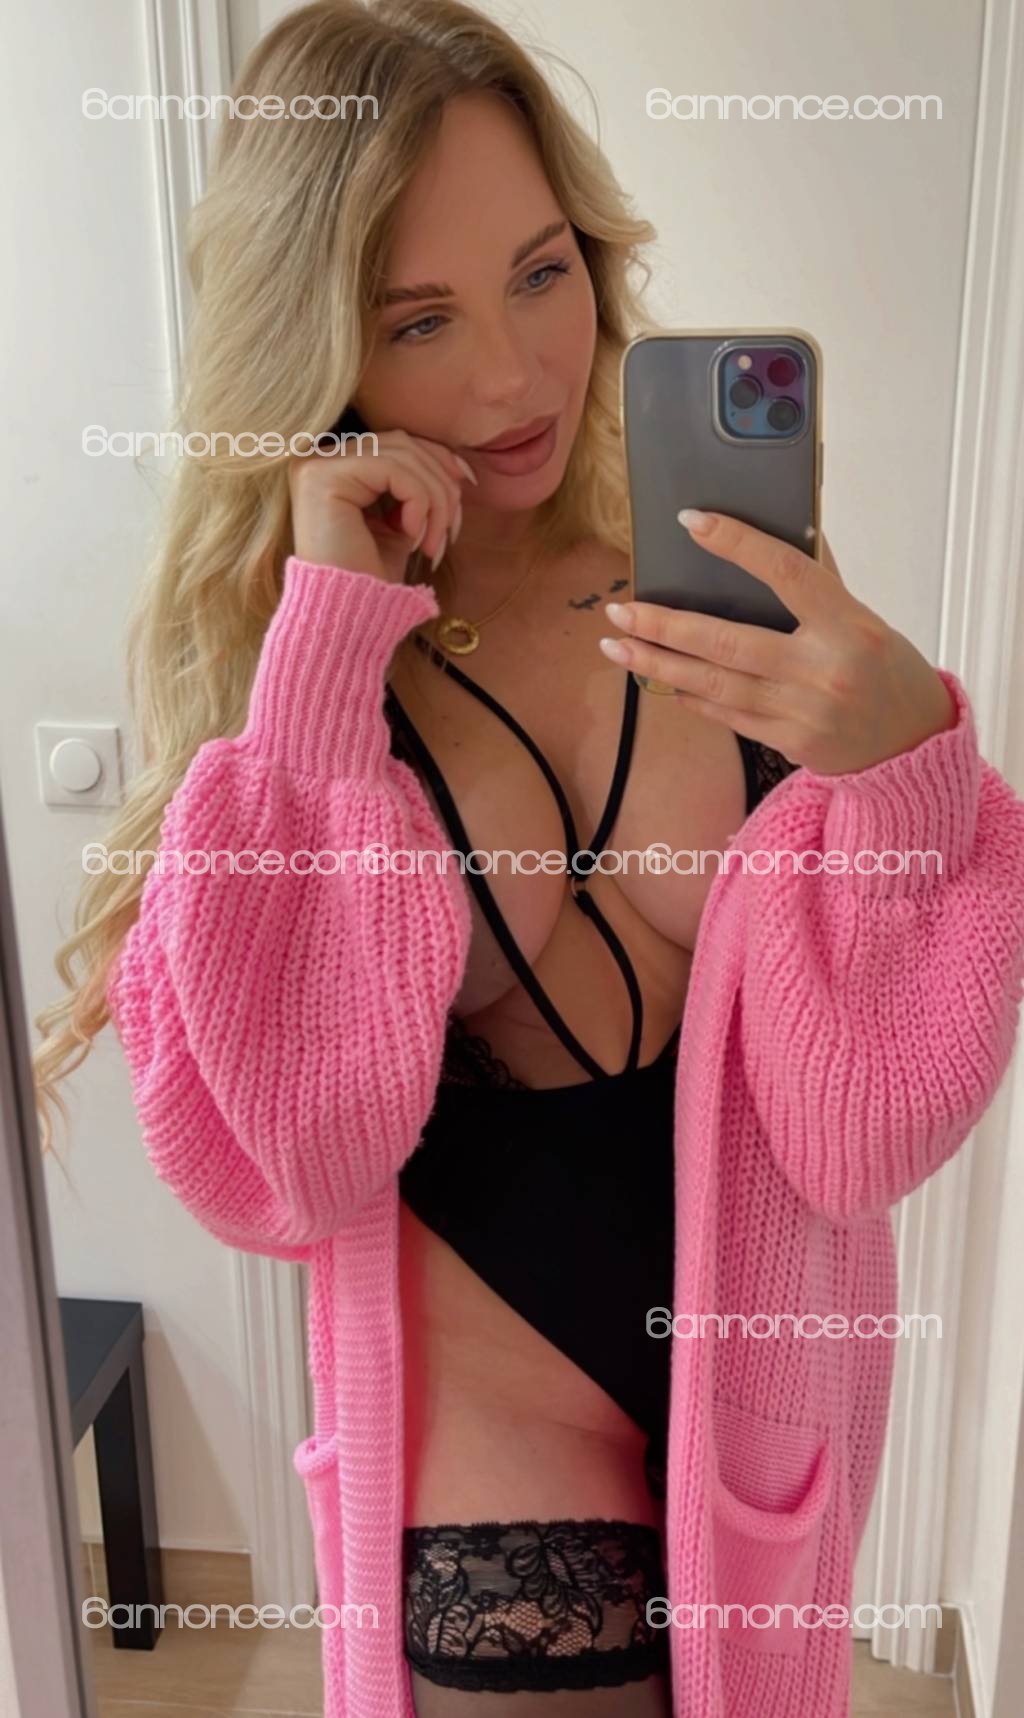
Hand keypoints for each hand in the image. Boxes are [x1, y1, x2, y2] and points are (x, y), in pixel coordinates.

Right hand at [287, 426, 477, 585]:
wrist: (347, 617)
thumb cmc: (372, 578)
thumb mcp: (403, 523)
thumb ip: (419, 489)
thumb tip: (458, 465)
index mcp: (336, 466)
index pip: (398, 442)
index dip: (439, 459)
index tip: (468, 486)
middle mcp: (319, 458)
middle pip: (403, 443)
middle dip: (441, 483)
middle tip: (451, 530)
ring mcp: (316, 464)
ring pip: (403, 455)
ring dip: (434, 499)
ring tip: (434, 543)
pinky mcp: (323, 477)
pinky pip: (393, 470)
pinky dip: (417, 502)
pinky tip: (413, 537)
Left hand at [598, 511, 957, 774]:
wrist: (912, 744)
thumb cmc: (885, 668)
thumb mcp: (864, 618)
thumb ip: (818, 584)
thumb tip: (771, 533)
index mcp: (848, 625)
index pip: (785, 572)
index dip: (736, 544)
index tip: (691, 522)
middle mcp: (822, 670)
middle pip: (727, 642)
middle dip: (664, 624)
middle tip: (620, 608)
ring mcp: (802, 712)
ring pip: (714, 684)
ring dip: (659, 664)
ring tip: (618, 645)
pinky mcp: (788, 743)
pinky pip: (727, 716)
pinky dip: (690, 696)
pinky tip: (661, 679)